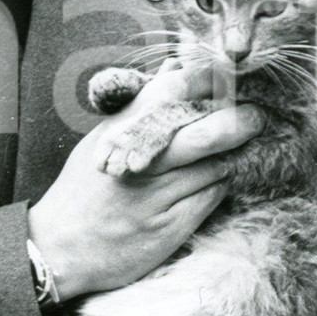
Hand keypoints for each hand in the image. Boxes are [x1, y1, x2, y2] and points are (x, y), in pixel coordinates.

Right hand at [29, 60, 263, 299]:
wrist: (58, 247)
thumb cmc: (82, 190)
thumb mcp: (102, 140)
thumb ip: (141, 106)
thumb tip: (173, 68)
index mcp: (123, 130)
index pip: (175, 92)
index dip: (210, 80)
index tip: (232, 74)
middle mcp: (141, 160)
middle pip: (205, 133)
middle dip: (240, 121)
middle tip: (258, 116)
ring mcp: (157, 195)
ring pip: (215, 166)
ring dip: (233, 156)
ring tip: (241, 149)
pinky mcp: (169, 226)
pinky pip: (211, 198)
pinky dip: (221, 185)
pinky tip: (219, 180)